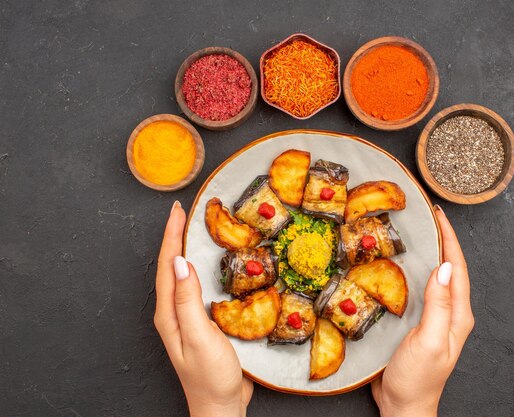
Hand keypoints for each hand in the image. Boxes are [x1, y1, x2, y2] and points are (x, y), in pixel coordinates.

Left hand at [153, 201, 252, 416]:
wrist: (221, 406)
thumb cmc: (210, 377)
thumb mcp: (199, 336)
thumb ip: (188, 300)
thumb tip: (180, 262)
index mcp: (169, 313)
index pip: (168, 266)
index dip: (171, 236)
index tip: (177, 211)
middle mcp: (175, 312)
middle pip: (172, 266)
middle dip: (175, 237)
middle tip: (184, 212)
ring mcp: (189, 317)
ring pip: (184, 275)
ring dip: (187, 250)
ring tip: (194, 229)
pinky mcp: (204, 322)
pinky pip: (199, 287)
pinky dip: (203, 268)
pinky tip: (214, 264)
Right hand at [371, 206, 473, 416]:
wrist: (404, 406)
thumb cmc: (418, 379)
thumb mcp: (428, 341)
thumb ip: (438, 306)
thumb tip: (444, 268)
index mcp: (457, 315)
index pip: (457, 268)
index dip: (450, 239)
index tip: (439, 215)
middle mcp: (449, 312)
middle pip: (448, 267)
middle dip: (441, 239)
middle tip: (426, 216)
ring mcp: (434, 317)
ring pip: (434, 276)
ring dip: (428, 252)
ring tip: (416, 231)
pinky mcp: (418, 321)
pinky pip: (419, 288)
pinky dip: (413, 271)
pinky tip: (400, 264)